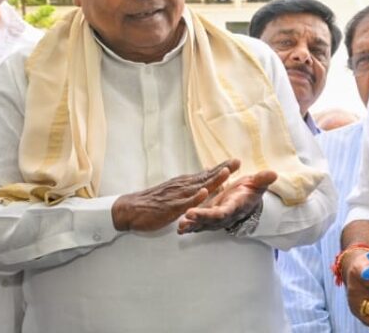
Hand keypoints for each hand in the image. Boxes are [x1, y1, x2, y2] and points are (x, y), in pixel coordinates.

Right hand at [111, 161, 232, 231]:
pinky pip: (184, 202)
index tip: (236, 161)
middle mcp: (182, 186)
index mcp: (184, 183)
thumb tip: (204, 179)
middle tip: (237, 161)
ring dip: (212, 179)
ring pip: (197, 186)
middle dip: (222, 169)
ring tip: (226, 172)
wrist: (130, 209)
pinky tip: (204, 193)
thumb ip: (189, 186)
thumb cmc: (153, 201)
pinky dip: (194, 197)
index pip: (206, 173)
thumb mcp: (174, 190)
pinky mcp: (170, 207)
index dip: (221, 167)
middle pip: (206, 176)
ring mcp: (176, 196)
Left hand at [177, 168, 277, 233]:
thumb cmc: (251, 190)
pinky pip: (200, 223)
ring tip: (181, 227)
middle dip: (199, 219)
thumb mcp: (258, 183)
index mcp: (234, 206)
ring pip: (203, 225)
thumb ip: (263, 179)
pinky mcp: (210, 218)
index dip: (210, 213)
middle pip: (211, 220)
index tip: (199, 211)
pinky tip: (179, 228)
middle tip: (187, 216)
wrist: (248, 200)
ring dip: (192, 226)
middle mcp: (225, 216)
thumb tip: (274, 174)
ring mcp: (216, 219)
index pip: (222, 212)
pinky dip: (190, 226)